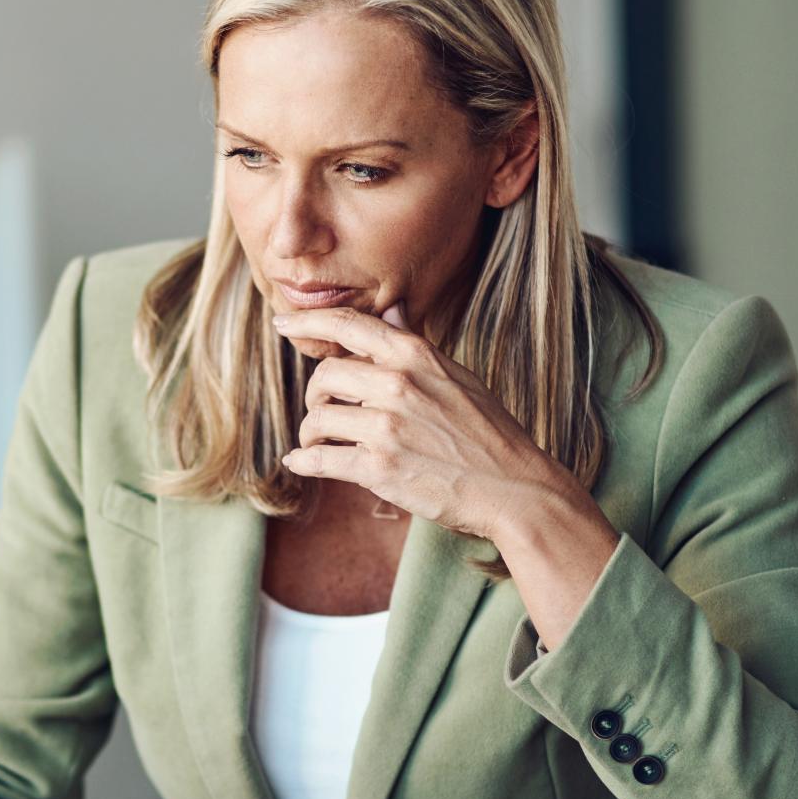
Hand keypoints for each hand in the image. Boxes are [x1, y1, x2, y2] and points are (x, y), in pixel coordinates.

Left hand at [272, 303, 569, 541]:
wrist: (513, 487)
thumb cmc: (487, 432)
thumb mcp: (456, 376)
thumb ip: (416, 345)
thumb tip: (392, 312)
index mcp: (416, 356)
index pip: (349, 325)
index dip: (309, 321)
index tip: (283, 323)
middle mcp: (398, 385)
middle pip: (324, 375)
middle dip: (317, 394)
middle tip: (325, 411)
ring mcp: (387, 427)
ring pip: (318, 417)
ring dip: (311, 432)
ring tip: (321, 441)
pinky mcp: (379, 469)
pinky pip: (319, 458)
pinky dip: (304, 461)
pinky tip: (301, 461)